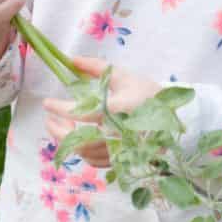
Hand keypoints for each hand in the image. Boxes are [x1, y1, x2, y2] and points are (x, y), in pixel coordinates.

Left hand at [44, 55, 160, 168]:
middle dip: (58, 130)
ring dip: (66, 141)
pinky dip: (80, 152)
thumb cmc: (147, 94)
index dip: (62, 109)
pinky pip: (94, 161)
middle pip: (79, 139)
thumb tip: (71, 60)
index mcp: (119, 110)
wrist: (174, 118)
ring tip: (57, 128)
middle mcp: (119, 134)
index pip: (83, 112)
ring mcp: (120, 151)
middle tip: (48, 119)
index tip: (47, 103)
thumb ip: (96, 67)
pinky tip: (74, 140)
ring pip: (85, 152)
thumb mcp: (123, 76)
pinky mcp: (122, 161)